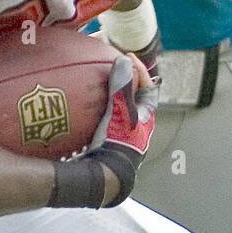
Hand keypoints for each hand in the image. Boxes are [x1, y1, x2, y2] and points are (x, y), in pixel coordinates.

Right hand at [89, 52, 156, 201]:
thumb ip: (121, 87)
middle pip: (134, 98)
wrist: (105, 175)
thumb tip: (123, 61)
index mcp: (146, 117)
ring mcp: (122, 135)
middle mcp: (136, 126)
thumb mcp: (120, 113)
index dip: (140, 70)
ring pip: (119, 109)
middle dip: (124, 82)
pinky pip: (104, 119)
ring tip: (96, 83)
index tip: (127, 57)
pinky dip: (97, 110)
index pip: (149, 87)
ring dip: (110, 95)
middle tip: (112, 67)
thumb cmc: (117, 144)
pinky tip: (82, 107)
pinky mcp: (108, 142)